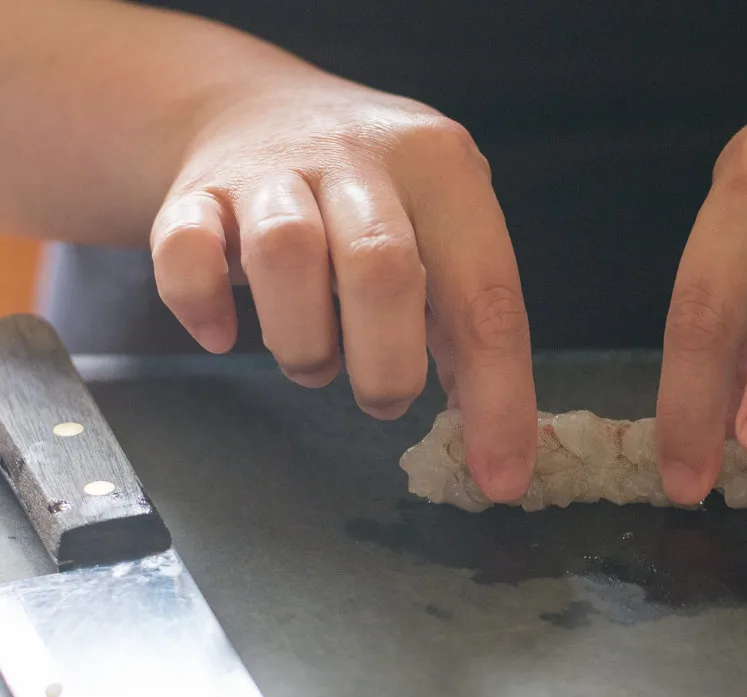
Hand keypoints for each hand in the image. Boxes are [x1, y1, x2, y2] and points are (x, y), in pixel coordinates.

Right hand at [149, 80, 535, 500]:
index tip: (499, 476)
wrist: (257, 110)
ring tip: (316, 365)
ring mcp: (272, 167)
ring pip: (286, 254)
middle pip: (383, 268)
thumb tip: (497, 443)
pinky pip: (185, 251)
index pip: (486, 295)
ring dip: (303, 342)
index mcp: (443, 168)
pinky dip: (203, 306)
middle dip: (387, 366)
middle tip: (384, 400)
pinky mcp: (194, 191)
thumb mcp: (442, 231)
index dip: (497, 396)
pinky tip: (222, 334)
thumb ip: (468, 322)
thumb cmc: (374, 198)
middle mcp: (362, 155)